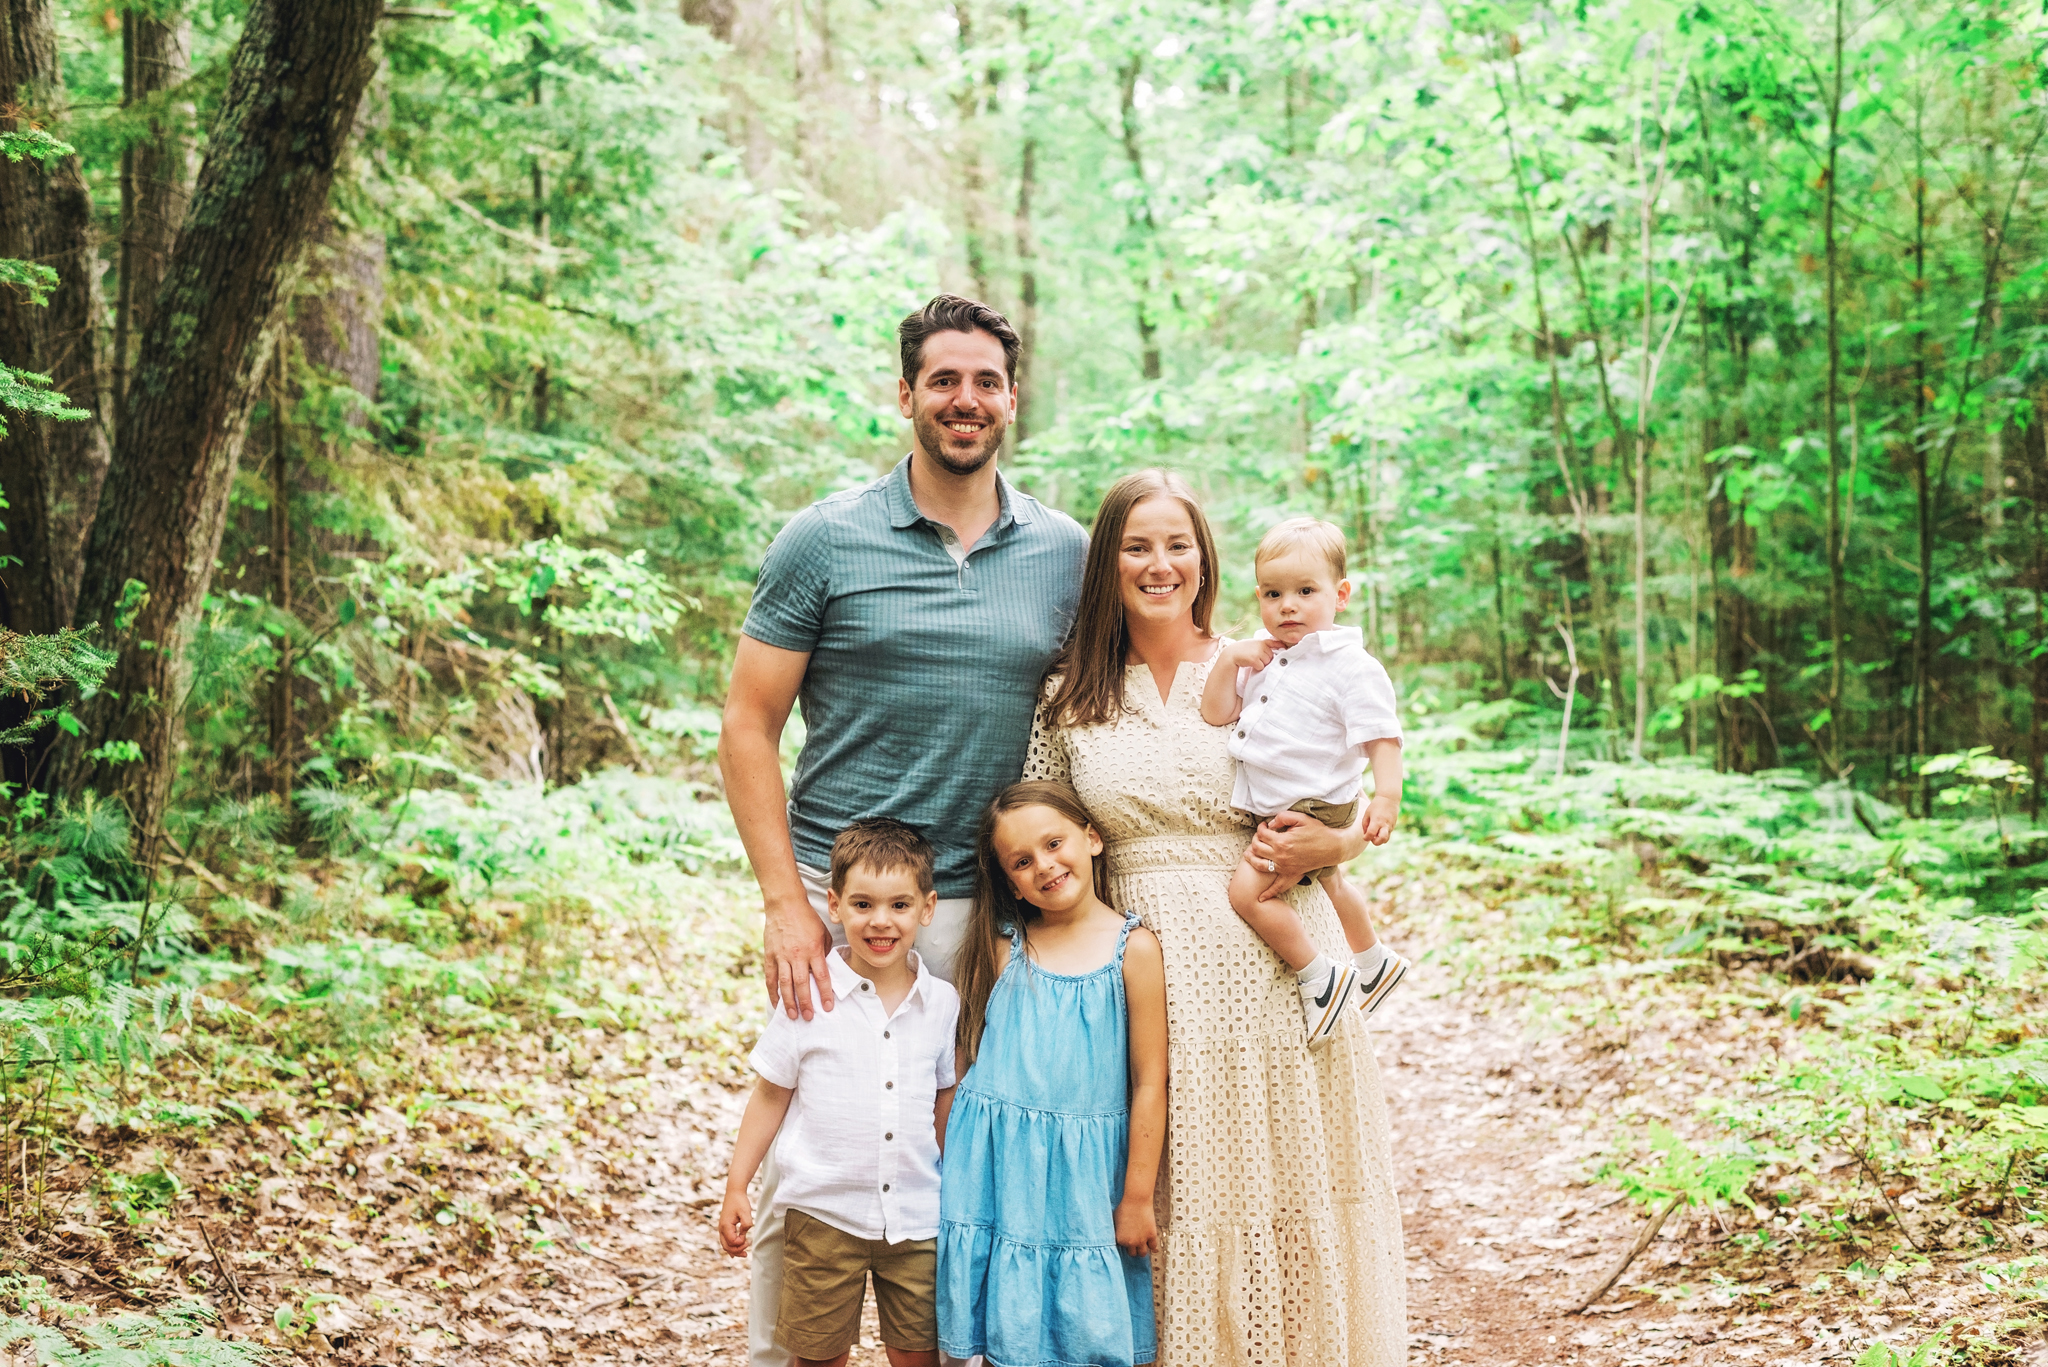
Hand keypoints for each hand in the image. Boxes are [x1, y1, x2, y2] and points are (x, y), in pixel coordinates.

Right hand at [718, 1187, 753, 1256]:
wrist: (734, 1192)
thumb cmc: (740, 1201)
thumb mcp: (746, 1212)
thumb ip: (746, 1225)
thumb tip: (744, 1235)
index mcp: (725, 1226)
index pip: (732, 1242)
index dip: (741, 1243)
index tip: (748, 1239)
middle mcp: (721, 1229)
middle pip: (727, 1247)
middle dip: (737, 1251)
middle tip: (747, 1252)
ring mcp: (721, 1228)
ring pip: (725, 1245)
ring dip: (734, 1250)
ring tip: (744, 1254)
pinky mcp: (724, 1227)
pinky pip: (726, 1240)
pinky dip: (731, 1247)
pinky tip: (735, 1253)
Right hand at [764, 895, 834, 1019]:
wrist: (785, 904)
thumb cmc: (807, 919)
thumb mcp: (823, 934)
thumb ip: (824, 953)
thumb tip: (825, 971)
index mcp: (814, 950)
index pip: (822, 976)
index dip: (825, 993)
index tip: (828, 1007)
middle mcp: (798, 955)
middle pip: (802, 984)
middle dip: (806, 1003)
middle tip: (809, 1017)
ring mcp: (782, 956)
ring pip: (785, 983)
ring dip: (789, 1001)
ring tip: (793, 1015)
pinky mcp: (770, 955)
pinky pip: (771, 977)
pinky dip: (773, 992)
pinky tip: (776, 1003)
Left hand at [1114, 1196, 1157, 1256]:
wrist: (1136, 1200)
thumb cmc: (1125, 1207)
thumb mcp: (1115, 1221)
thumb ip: (1118, 1232)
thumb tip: (1119, 1235)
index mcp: (1120, 1239)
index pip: (1121, 1249)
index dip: (1124, 1244)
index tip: (1126, 1241)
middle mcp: (1131, 1242)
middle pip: (1132, 1254)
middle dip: (1133, 1249)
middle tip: (1134, 1244)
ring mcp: (1142, 1240)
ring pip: (1142, 1253)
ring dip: (1142, 1249)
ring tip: (1141, 1245)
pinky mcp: (1151, 1236)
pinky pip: (1153, 1247)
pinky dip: (1152, 1246)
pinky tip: (1150, 1244)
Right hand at [1223, 638, 1277, 672]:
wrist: (1231, 654)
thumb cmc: (1243, 650)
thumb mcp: (1254, 644)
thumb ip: (1264, 646)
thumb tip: (1277, 649)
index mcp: (1261, 641)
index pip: (1274, 643)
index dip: (1279, 645)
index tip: (1284, 647)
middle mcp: (1261, 645)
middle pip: (1271, 656)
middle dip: (1265, 659)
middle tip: (1255, 657)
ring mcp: (1258, 652)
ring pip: (1267, 662)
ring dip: (1261, 663)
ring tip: (1252, 660)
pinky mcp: (1255, 659)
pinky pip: (1261, 667)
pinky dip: (1257, 667)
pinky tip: (1250, 663)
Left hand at [1249, 809, 1356, 898]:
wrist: (1333, 847)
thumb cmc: (1318, 831)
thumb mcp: (1301, 818)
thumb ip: (1283, 817)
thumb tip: (1270, 824)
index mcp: (1282, 841)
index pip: (1261, 834)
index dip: (1260, 828)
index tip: (1264, 826)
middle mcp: (1281, 856)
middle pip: (1257, 848)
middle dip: (1254, 840)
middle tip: (1259, 836)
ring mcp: (1285, 867)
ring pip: (1259, 865)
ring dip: (1251, 859)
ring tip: (1249, 854)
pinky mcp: (1291, 874)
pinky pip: (1278, 886)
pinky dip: (1269, 893)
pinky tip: (1260, 898)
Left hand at [1364, 794, 1398, 845]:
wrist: (1389, 799)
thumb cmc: (1376, 805)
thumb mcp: (1367, 813)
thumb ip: (1365, 825)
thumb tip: (1366, 834)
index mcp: (1376, 821)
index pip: (1371, 834)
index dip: (1366, 837)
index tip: (1364, 836)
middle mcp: (1384, 825)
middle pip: (1381, 840)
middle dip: (1375, 842)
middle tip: (1371, 837)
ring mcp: (1390, 826)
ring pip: (1386, 839)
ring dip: (1380, 839)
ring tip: (1375, 833)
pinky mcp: (1393, 826)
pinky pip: (1388, 834)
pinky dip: (1383, 834)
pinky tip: (1380, 828)